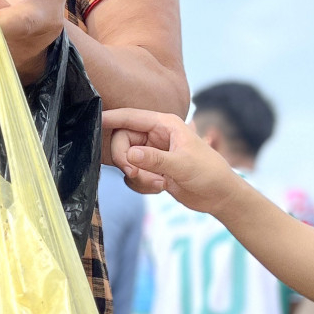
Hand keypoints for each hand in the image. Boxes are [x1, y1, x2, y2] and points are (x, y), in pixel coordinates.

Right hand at [102, 108, 244, 213]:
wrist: (220, 195)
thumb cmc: (209, 173)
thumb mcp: (183, 165)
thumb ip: (155, 160)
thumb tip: (130, 155)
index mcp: (165, 125)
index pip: (131, 117)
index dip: (111, 118)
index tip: (94, 122)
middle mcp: (156, 136)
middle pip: (122, 141)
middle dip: (126, 160)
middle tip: (135, 174)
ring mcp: (153, 153)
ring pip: (127, 161)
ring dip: (138, 176)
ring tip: (159, 183)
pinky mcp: (151, 169)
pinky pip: (133, 175)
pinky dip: (142, 184)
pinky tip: (161, 188)